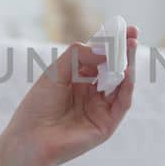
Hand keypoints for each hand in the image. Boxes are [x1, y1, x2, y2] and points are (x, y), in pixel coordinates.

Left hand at [4, 24, 138, 165]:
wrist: (30, 138)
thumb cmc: (38, 105)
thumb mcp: (56, 72)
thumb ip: (79, 55)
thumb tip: (105, 50)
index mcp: (78, 81)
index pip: (100, 58)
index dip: (112, 44)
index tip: (124, 28)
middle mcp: (92, 94)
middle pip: (113, 69)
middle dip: (124, 52)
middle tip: (134, 35)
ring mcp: (101, 109)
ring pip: (121, 84)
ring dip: (128, 66)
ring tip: (132, 47)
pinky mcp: (107, 124)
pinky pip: (122, 102)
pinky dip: (127, 86)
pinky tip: (127, 71)